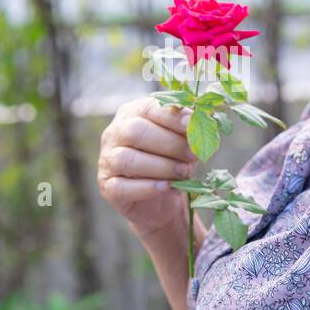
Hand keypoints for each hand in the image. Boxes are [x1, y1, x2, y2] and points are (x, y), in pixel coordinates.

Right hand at [98, 97, 198, 239]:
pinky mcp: (108, 187)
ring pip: (127, 159)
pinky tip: (166, 187)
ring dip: (161, 166)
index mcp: (132, 113)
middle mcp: (114, 133)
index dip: (172, 117)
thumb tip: (202, 119)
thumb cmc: (174, 162)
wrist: (164, 201)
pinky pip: (122, 187)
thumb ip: (189, 130)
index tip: (194, 126)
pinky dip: (147, 187)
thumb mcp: (184, 142)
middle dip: (169, 144)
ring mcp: (107, 160)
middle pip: (136, 131)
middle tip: (193, 156)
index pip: (149, 108)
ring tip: (184, 173)